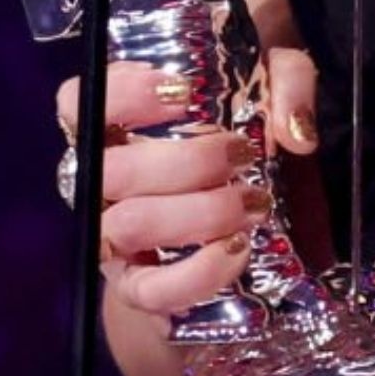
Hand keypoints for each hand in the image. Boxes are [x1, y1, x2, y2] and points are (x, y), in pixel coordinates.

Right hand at [54, 48, 320, 324]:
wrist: (252, 248)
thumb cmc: (241, 154)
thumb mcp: (270, 94)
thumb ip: (288, 85)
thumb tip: (295, 132)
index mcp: (115, 130)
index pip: (79, 103)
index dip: (123, 93)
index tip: (184, 91)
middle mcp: (102, 185)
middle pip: (113, 170)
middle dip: (189, 160)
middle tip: (243, 155)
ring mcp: (113, 240)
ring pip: (131, 224)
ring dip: (200, 212)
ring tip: (254, 203)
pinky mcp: (137, 290)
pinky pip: (150, 289)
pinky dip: (198, 272)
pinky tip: (237, 248)